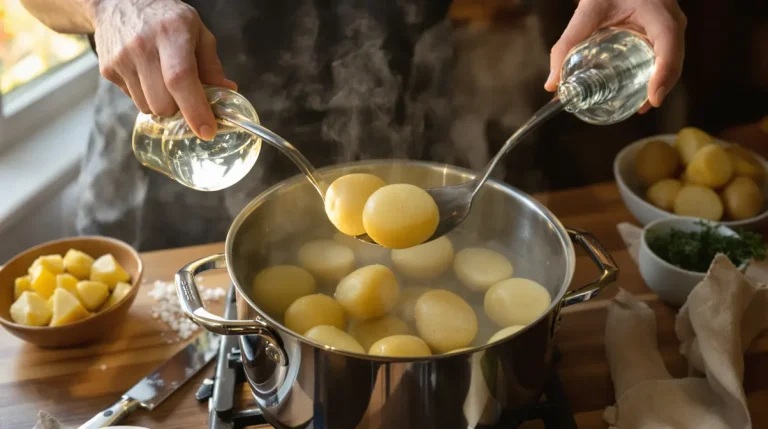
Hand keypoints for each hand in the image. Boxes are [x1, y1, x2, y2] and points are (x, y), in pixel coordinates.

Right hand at [87, 0, 235, 138]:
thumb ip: (212, 65)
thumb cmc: (166, 19)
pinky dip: (145, 96)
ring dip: (161, 103)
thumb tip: (228, 92)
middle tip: (185, 95)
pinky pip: (133, 100)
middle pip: (163, 103)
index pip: (181, 78)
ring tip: (162, 80)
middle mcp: (142, 45)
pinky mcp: (107, 69)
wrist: (118, 2)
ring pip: (147, 108)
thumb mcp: (196, 32)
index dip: (195, 109)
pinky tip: (146, 74)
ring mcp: (121, 58)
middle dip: (179, 109)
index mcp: (171, 33)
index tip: (207, 131)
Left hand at [544, 0, 686, 110]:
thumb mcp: (587, 11)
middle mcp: (671, 22)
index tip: (652, 98)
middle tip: (640, 108)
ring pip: (672, 62)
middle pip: (674, 60)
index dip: (664, 73)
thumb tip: (552, 85)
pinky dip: (654, 76)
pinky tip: (637, 92)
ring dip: (657, 85)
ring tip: (637, 106)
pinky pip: (664, 59)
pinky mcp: (663, 36)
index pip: (668, 44)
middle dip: (660, 87)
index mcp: (658, 13)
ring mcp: (670, 30)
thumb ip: (567, 44)